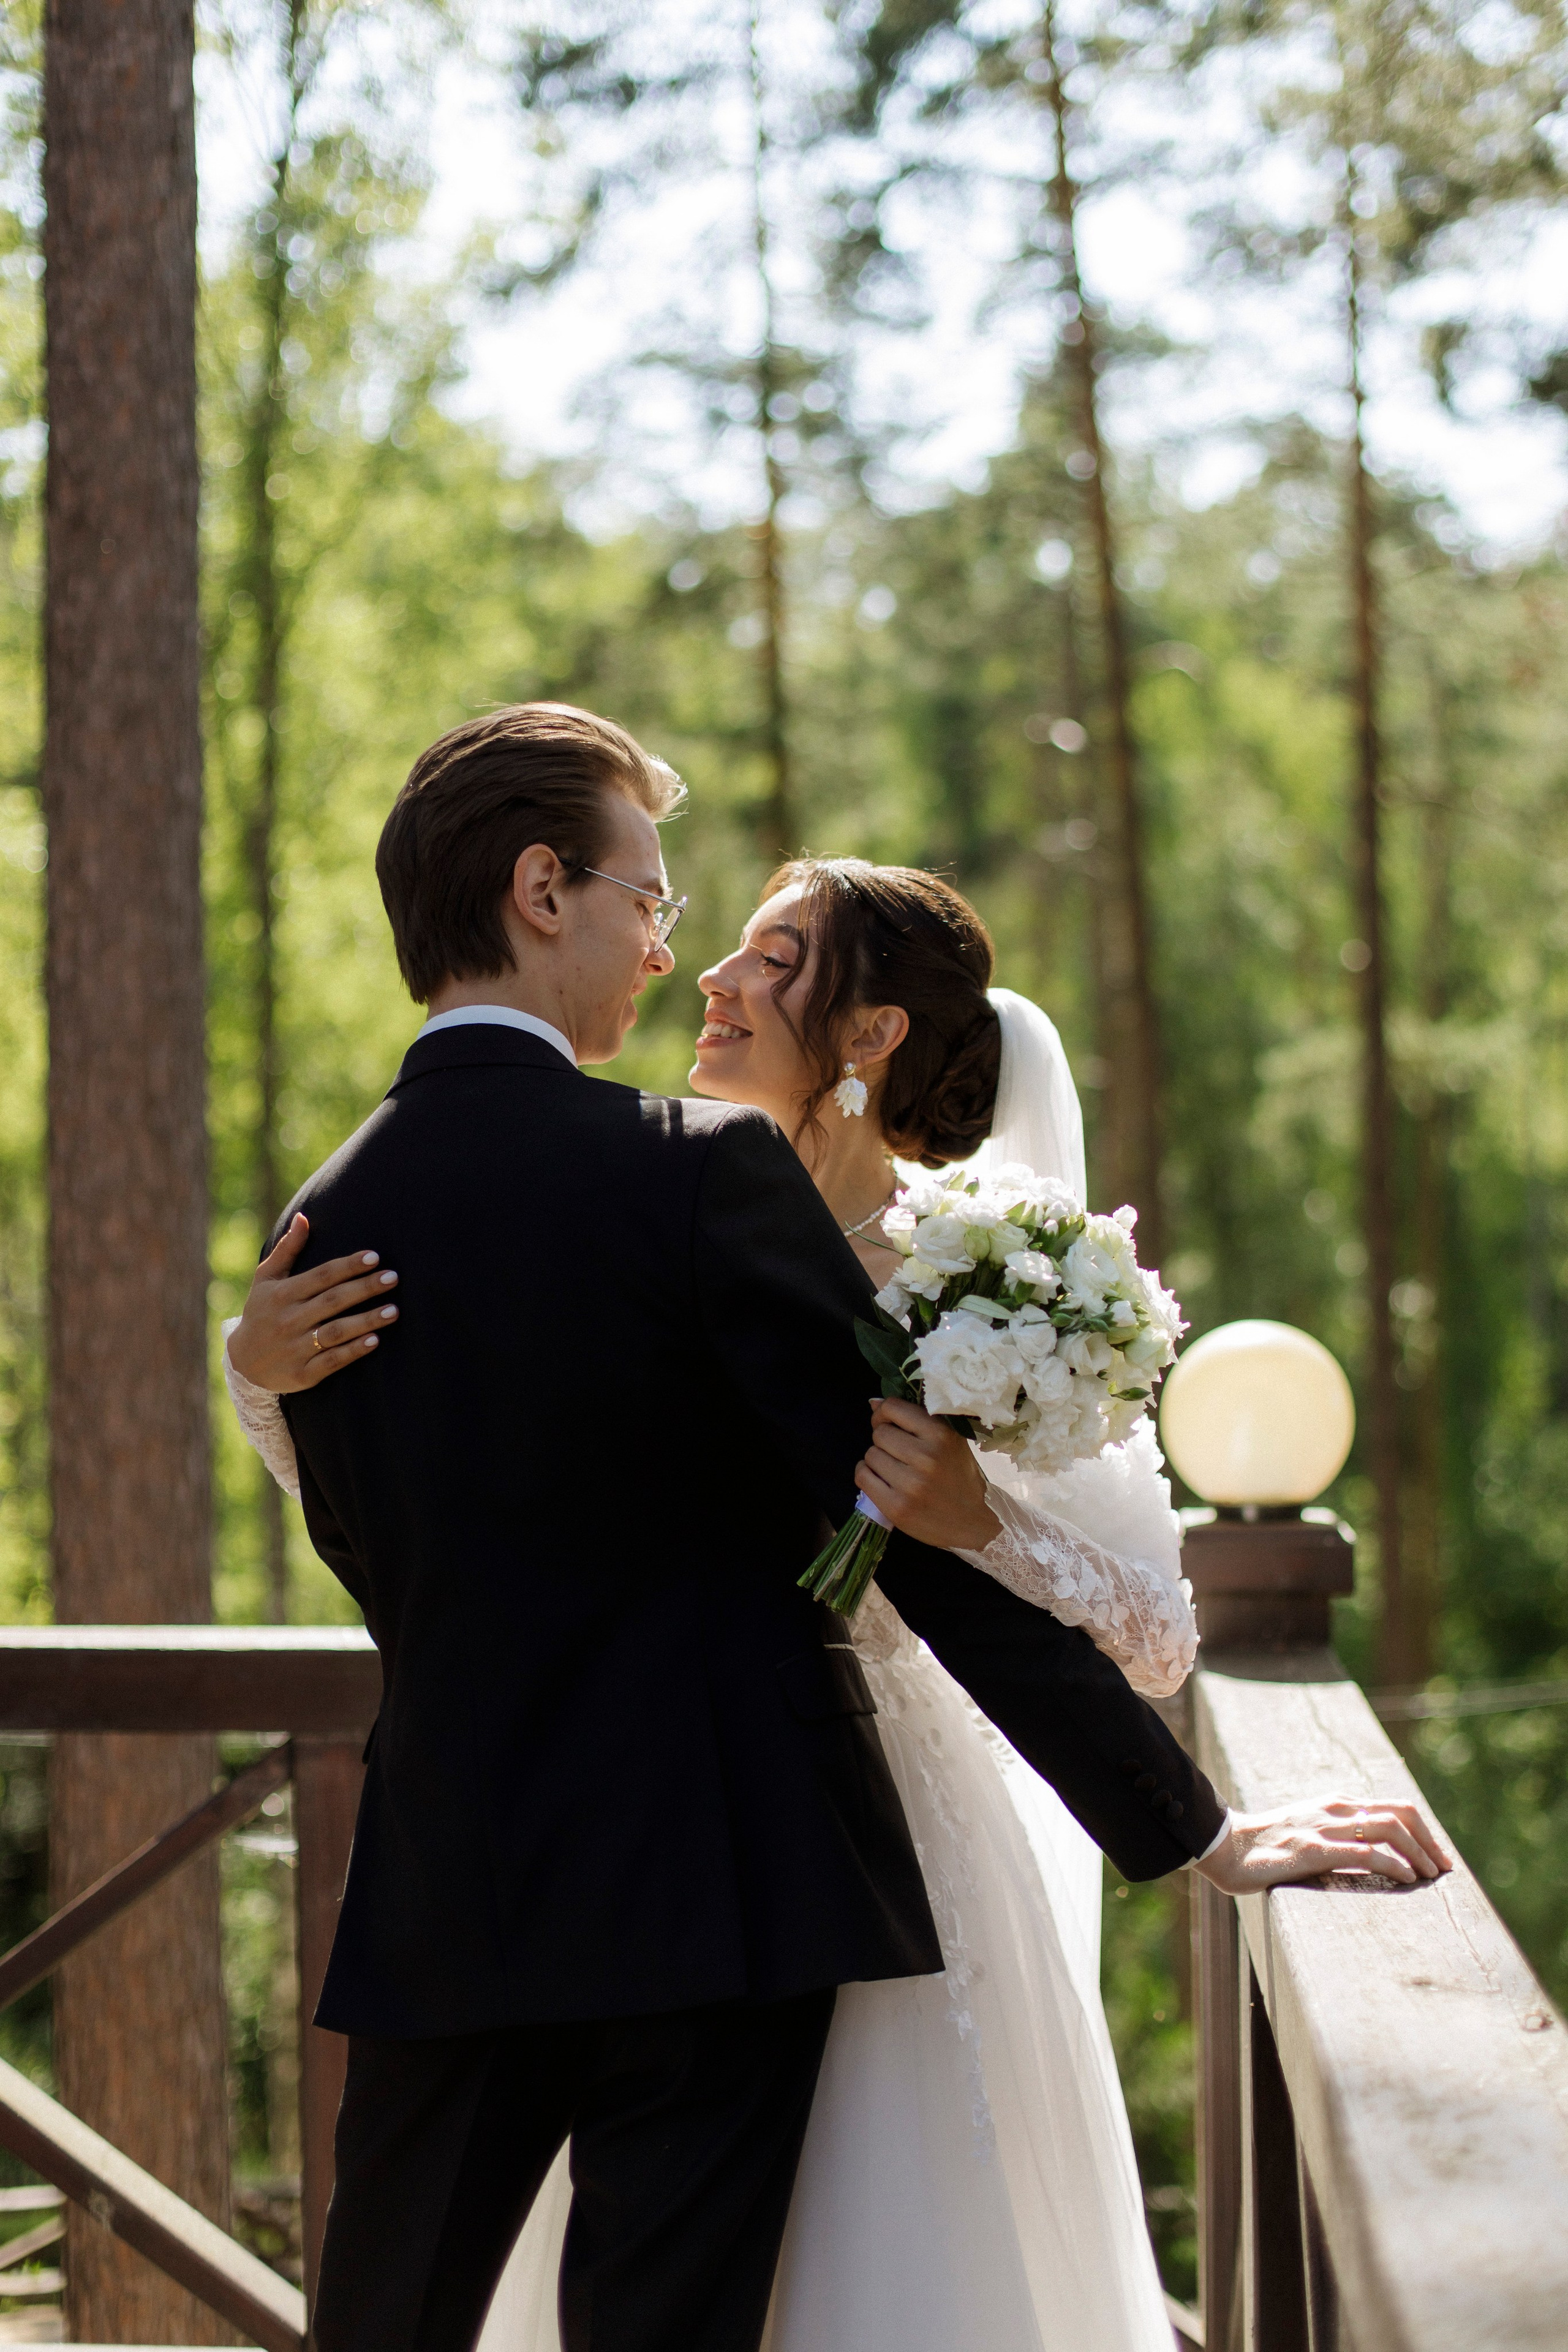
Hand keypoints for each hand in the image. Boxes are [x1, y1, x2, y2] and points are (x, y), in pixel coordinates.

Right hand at [227, 1215, 397, 1392]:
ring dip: (366, 1320)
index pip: (321, 1276)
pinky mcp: (303, 1373)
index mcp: (282, 1294)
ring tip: (393, 1310)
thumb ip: (288, 1249)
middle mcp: (289, 1319)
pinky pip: (332, 1360)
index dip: (348, 1266)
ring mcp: (295, 1347)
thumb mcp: (266, 1280)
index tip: (375, 1257)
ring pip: (336, 1331)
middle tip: (393, 1278)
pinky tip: (375, 1340)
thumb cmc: (261, 1312)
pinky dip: (353, 1351)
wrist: (243, 1363)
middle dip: (365, 1288)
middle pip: (333, 1301)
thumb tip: (304, 1217)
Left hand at [855, 1396, 1000, 1553]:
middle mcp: (926, 1457)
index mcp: (941, 1435)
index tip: (888, 1424)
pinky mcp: (896, 1507)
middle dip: (884, 1441)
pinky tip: (881, 1480)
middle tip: (898, 1454)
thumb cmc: (959, 1478)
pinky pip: (863, 1477)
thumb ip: (916, 1421)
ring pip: (870, 1455)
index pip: (893, 1408)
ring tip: (895, 1470)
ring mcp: (911, 1484)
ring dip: (877, 1460)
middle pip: (879, 1433)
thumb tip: (873, 1403)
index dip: (884, 1414)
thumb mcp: (949, 1442)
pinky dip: (867, 1475)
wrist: (973, 1522)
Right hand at [1196, 1796, 1453, 1892]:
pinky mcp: (1314, 1849)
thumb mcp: (1310, 1832)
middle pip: (1400, 1814)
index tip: (1439, 1857)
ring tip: (1431, 1876)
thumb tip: (1373, 1856)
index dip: (1424, 1831)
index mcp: (1338, 1803)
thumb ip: (1338, 1836)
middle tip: (1445, 1869)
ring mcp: (1326, 1827)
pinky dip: (1395, 1863)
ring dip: (1419, 1852)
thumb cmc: (1268, 1847)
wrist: (1227, 1847)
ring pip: (1390, 1828)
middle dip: (1430, 1841)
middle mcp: (1337, 1809)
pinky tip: (1407, 1879)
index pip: (1395, 1807)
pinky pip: (1366, 1852)